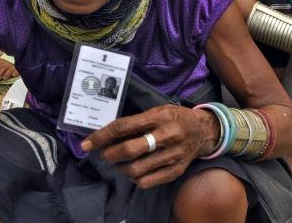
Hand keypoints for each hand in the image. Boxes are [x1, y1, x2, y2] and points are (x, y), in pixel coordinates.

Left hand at [81, 105, 218, 188]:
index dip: (101, 136)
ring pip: (135, 169)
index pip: (123, 127)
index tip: (87, 144)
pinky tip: (134, 171)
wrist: (204, 130)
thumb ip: (136, 121)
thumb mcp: (158, 110)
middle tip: (106, 154)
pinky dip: (135, 179)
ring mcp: (172, 155)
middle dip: (109, 154)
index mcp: (159, 117)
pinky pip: (147, 181)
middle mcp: (166, 136)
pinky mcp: (176, 170)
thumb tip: (107, 133)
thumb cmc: (176, 118)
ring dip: (120, 168)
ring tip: (119, 163)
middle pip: (128, 150)